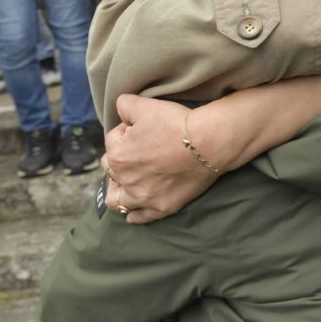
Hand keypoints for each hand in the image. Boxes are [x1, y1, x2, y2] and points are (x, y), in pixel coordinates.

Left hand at [102, 95, 221, 224]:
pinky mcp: (162, 207)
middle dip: (121, 159)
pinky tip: (134, 213)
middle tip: (141, 150)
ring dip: (118, 191)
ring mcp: (143, 196)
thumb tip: (121, 111)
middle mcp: (126, 179)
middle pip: (112, 169)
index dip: (127, 131)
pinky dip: (134, 215)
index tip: (145, 128)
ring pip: (117, 200)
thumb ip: (123, 105)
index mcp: (117, 155)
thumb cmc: (176, 123)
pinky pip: (140, 217)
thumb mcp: (144, 105)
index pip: (113, 140)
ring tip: (127, 184)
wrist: (208, 143)